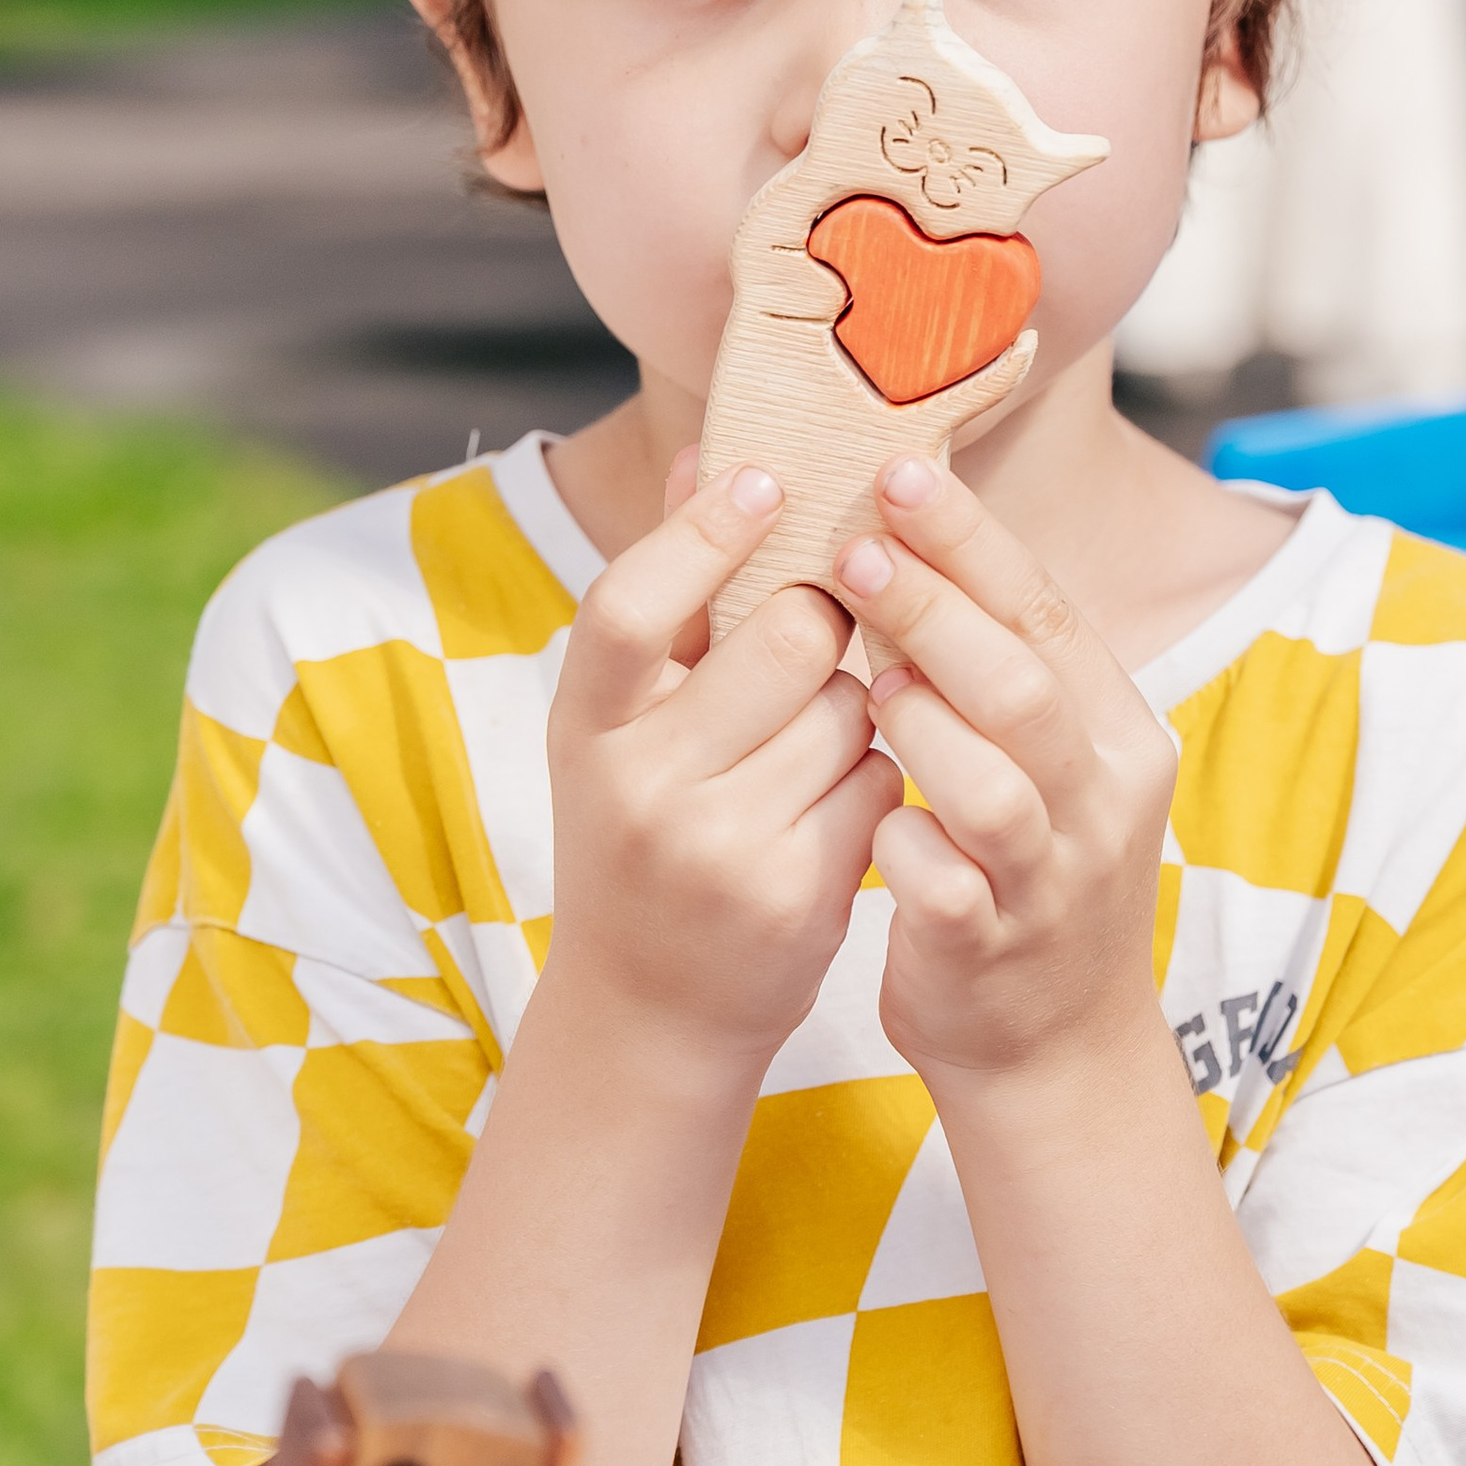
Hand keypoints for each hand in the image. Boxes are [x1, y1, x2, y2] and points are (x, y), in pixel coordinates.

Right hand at [540, 455, 899, 1073]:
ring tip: (814, 740)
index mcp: (584, 730)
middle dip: (821, 622)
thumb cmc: (642, 837)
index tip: (764, 478)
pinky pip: (880, 779)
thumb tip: (705, 454)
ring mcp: (718, 846)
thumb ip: (668, 598)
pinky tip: (838, 803)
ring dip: (856, 704)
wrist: (648, 1011)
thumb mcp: (621, 727)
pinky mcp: (796, 894)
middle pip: (783, 639)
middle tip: (816, 638)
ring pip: (850, 707)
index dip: (701, 533)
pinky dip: (878, 774)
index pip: (631, 607)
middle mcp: (639, 788)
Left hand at [837, 454, 1179, 1091]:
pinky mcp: (991, 950)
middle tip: (852, 547)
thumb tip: (908, 522)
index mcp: (1117, 734)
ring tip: (860, 678)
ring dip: (920, 722)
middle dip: (935, 608)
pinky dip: (900, 842)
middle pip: (1023, 685)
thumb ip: (998, 658)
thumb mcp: (1045, 756)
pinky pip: (944, 884)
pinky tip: (867, 814)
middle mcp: (1099, 802)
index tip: (897, 472)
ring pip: (994, 786)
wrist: (1056, 1046)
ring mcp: (1050, 881)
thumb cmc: (1024, 867)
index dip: (972, 541)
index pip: (1048, 613)